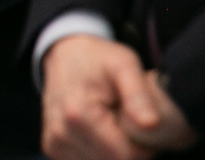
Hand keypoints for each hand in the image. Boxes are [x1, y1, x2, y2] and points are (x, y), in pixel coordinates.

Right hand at [41, 35, 193, 159]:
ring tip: (114, 125)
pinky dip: (100, 152)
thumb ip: (139, 95)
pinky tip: (100, 132)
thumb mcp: (124, 64)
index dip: (145, 146)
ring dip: (114, 151)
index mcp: (78, 114)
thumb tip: (152, 125)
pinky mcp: (53, 150)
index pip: (126, 156)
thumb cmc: (98, 59)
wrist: (65, 54)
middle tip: (130, 122)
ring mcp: (54, 144)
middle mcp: (61, 134)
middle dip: (130, 150)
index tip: (144, 124)